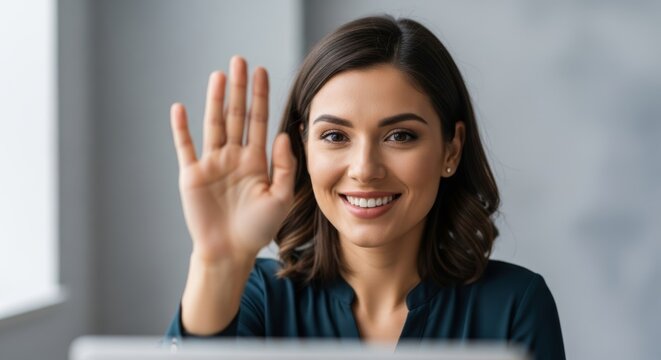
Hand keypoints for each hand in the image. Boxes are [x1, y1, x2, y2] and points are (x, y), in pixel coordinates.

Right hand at [170, 56, 295, 264]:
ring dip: (215, 100)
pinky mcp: (192, 175)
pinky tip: (180, 108)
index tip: (261, 72)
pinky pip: (185, 147)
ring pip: (213, 124)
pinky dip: (181, 129)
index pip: (259, 121)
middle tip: (239, 61)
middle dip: (238, 89)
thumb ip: (284, 166)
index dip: (260, 96)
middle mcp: (234, 157)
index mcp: (255, 161)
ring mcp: (212, 164)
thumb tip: (282, 134)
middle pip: (236, 115)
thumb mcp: (281, 197)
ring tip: (219, 75)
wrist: (230, 252)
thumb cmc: (258, 229)